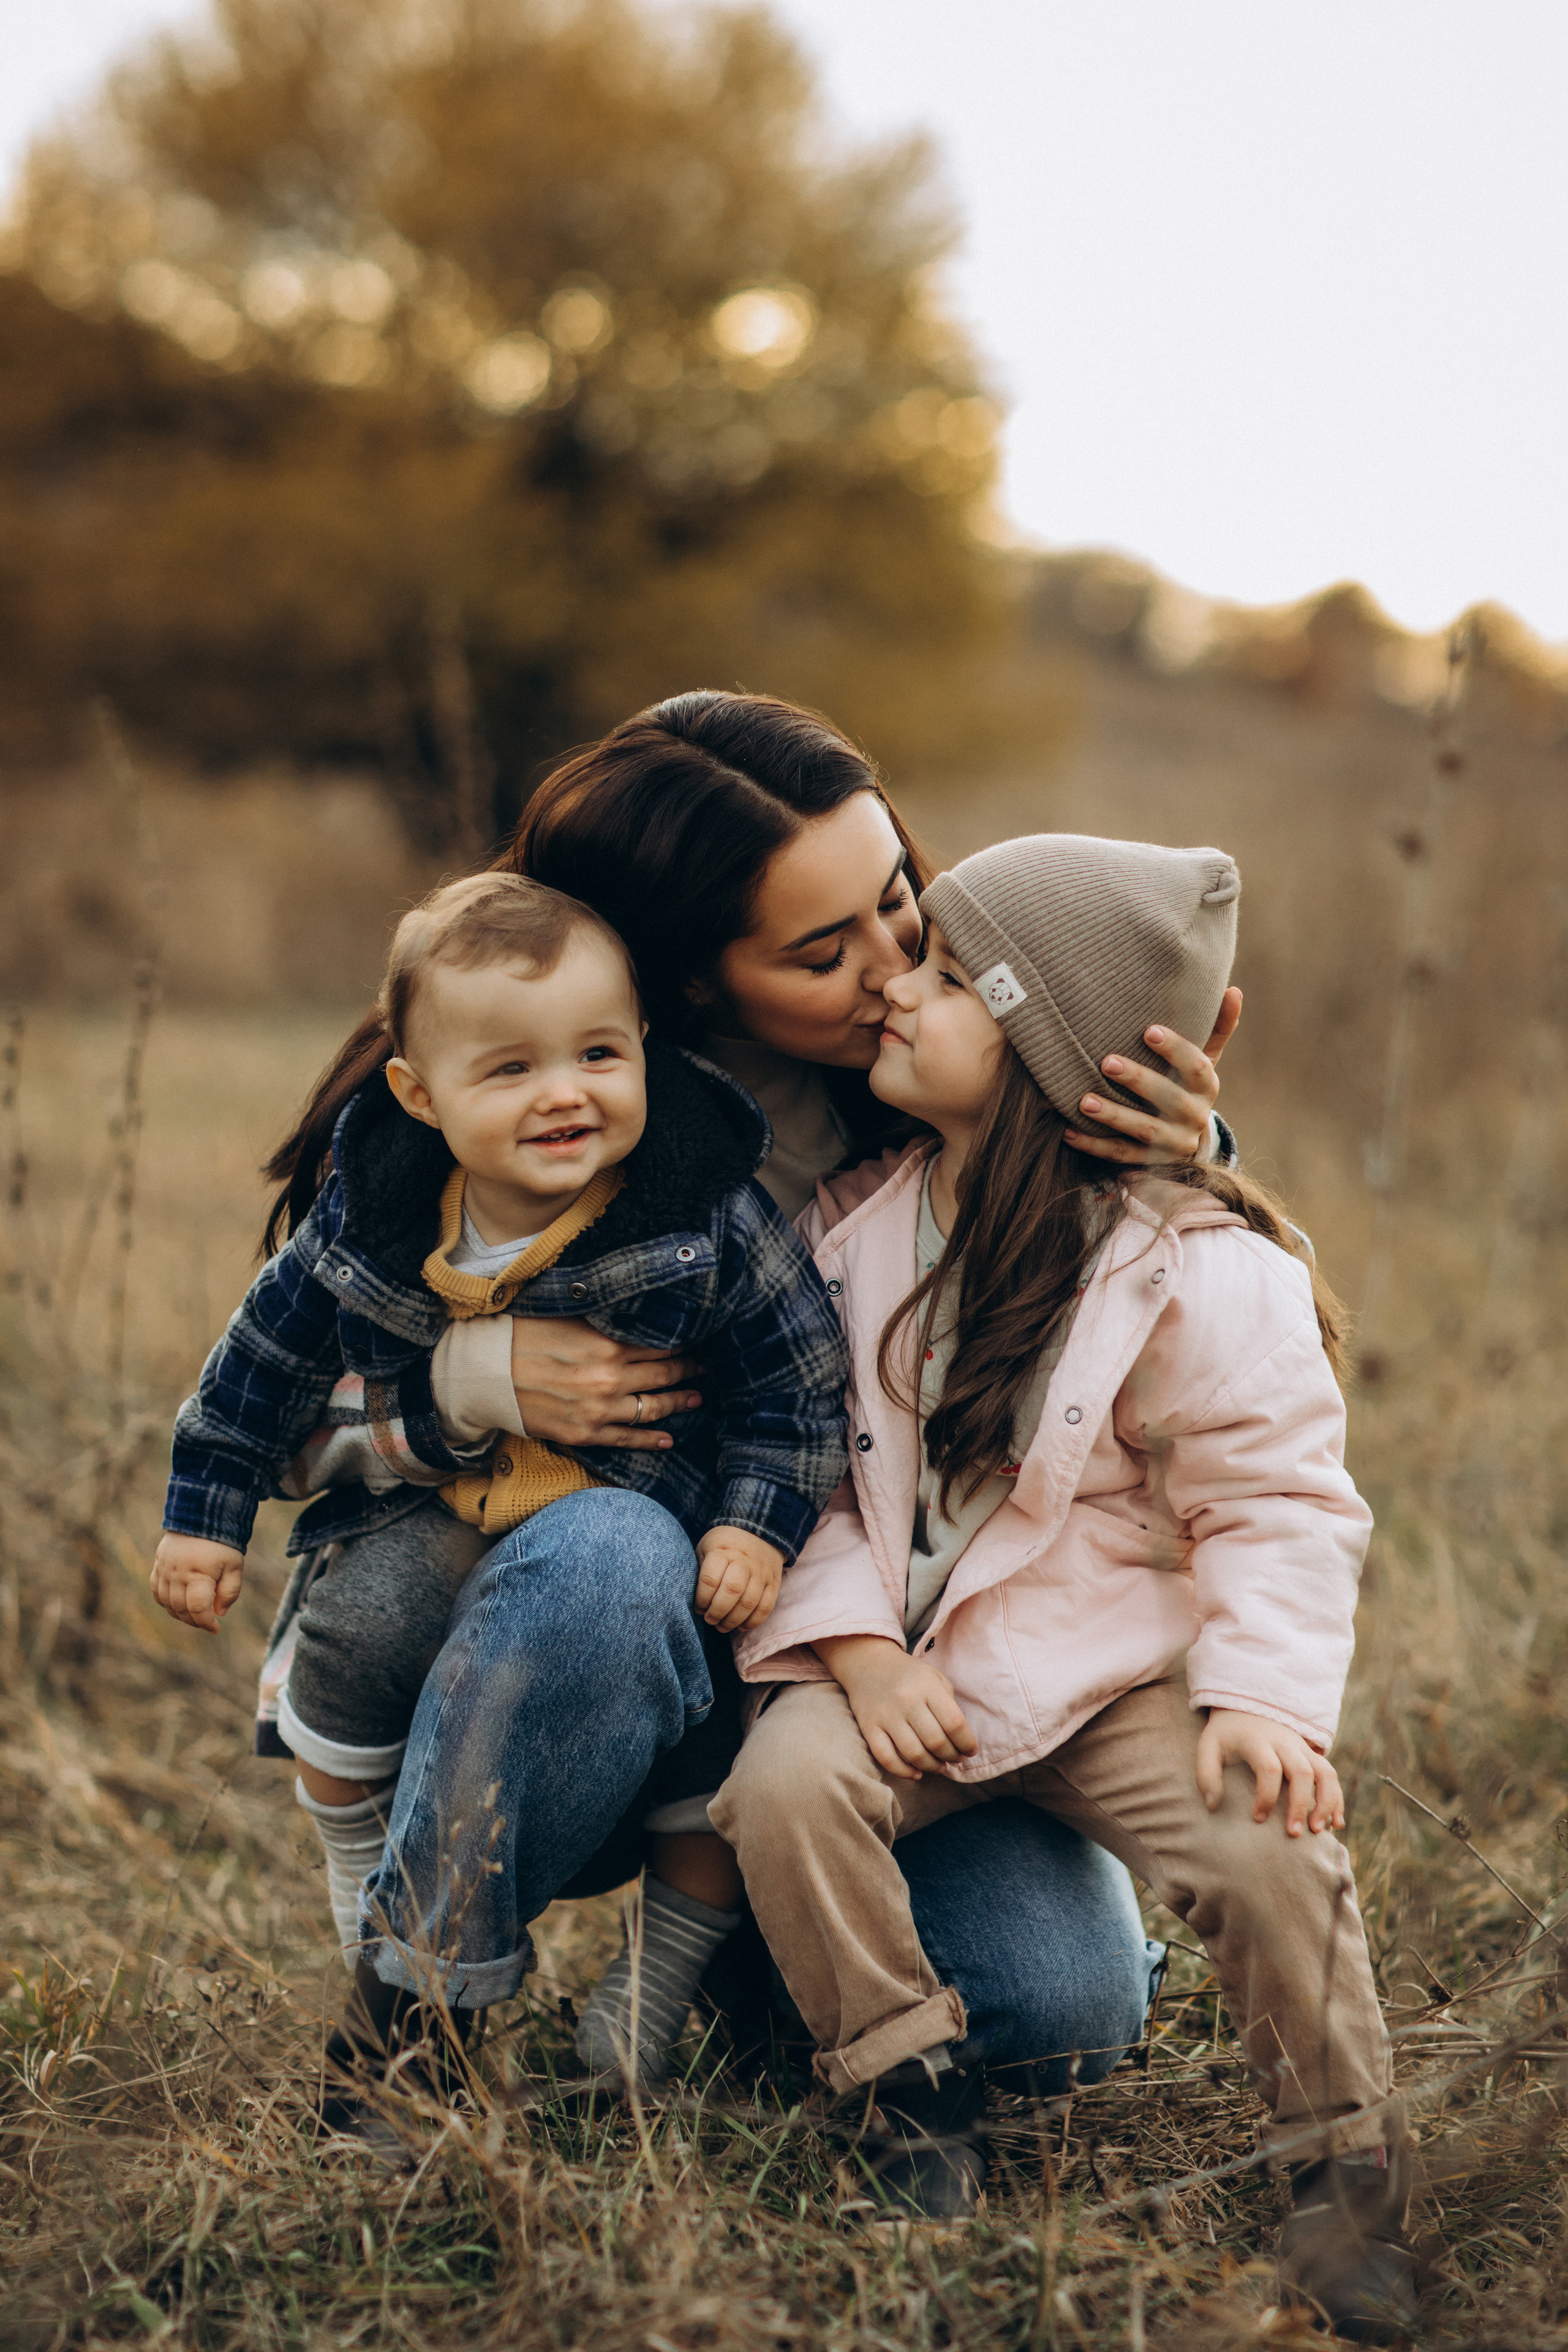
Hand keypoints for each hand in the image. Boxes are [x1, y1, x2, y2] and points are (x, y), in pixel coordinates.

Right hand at [150, 1534, 243, 1634]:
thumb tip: (219, 1613)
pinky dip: (166, 1603)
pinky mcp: (157, 1566)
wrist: (201, 1516)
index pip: (197, 1608)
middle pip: (181, 1609)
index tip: (216, 1628)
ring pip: (167, 1604)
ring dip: (180, 1615)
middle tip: (207, 1622)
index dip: (206, 1622)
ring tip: (195, 1615)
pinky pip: (157, 1593)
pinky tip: (179, 1605)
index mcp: (198, 1573)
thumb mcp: (234, 1565)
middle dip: (195, 1621)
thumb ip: (230, 1591)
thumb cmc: (222, 1544)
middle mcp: (177, 1574)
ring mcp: (164, 1570)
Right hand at [509, 1316, 702, 1451]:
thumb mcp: (568, 1319)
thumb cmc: (522, 1337)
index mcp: (607, 1345)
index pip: (659, 1344)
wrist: (486, 1375)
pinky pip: (627, 1439)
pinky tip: (667, 1438)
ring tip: (695, 1399)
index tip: (696, 1341)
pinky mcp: (585, 1434)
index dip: (682, 1344)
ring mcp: (599, 1410)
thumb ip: (604, 1322)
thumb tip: (634, 1316)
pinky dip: (651, 1440)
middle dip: (688, 1371)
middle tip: (706, 1369)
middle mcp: (610, 1379)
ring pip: (652, 1408)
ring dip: (678, 1403)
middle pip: (663, 1375)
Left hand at [694, 1527, 783, 1632]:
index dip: (702, 1599)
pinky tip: (740, 1626)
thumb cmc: (723, 1545)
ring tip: (722, 1626)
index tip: (698, 1607)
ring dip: (733, 1620)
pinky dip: (752, 1621)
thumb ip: (699, 1570)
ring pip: (749, 1602)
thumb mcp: (706, 1548)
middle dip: (718, 1611)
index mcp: (722, 1551)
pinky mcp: (774, 1583)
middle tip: (710, 1619)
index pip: (710, 1579)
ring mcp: (761, 1572)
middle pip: (732, 1591)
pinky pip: (766, 1607)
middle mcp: (744, 1561)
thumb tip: (689, 1600)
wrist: (758, 1532)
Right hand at [815, 1634, 978, 1780]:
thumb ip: (949, 1705)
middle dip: (951, 1757)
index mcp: (927, 1686)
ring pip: (914, 1754)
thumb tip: (960, 1741)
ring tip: (939, 1765)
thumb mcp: (934, 1678)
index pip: (954, 1723)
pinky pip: (887, 1758)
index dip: (967, 1743)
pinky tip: (916, 1772)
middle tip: (955, 1758)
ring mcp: (885, 1715)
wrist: (868, 1663)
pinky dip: (904, 1771)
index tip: (971, 1751)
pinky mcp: (869, 1727)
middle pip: (936, 1742)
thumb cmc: (909, 1674)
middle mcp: (906, 1700)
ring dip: (932, 1766)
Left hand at [1064, 989, 1242, 1166]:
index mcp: (1207, 1086)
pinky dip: (1094, 1145)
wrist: (1185, 1138)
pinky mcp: (1150, 1162)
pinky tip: (1068, 1131)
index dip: (1175, 1049)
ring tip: (1083, 1101)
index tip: (1148, 1031)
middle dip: (1138, 1081)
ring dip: (1113, 1116)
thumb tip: (1233, 990)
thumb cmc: (1185, 1084)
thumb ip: (1216, 1027)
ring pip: (1144, 1131)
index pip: (1197, 1067)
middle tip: (1106, 1062)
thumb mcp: (1203, 1058)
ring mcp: (1173, 1143)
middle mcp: (1194, 1116)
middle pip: (1168, 1099)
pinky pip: (1121, 1156)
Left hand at [1195, 1708, 1343, 1836]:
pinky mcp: (1312, 1755)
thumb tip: (1213, 1806)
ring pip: (1325, 1772)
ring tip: (1318, 1831)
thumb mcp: (1208, 1748)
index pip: (1269, 1768)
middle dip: (1300, 1804)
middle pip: (1302, 1771)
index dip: (1266, 1796)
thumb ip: (1206, 1775)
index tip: (1257, 1819)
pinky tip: (1336, 1824)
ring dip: (1327, 1802)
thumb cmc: (1226, 1735)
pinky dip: (1337, 1800)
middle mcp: (1285, 1743)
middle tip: (1293, 1834)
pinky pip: (1331, 1775)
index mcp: (1258, 1741)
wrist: (1245, 1707)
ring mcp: (1302, 1748)